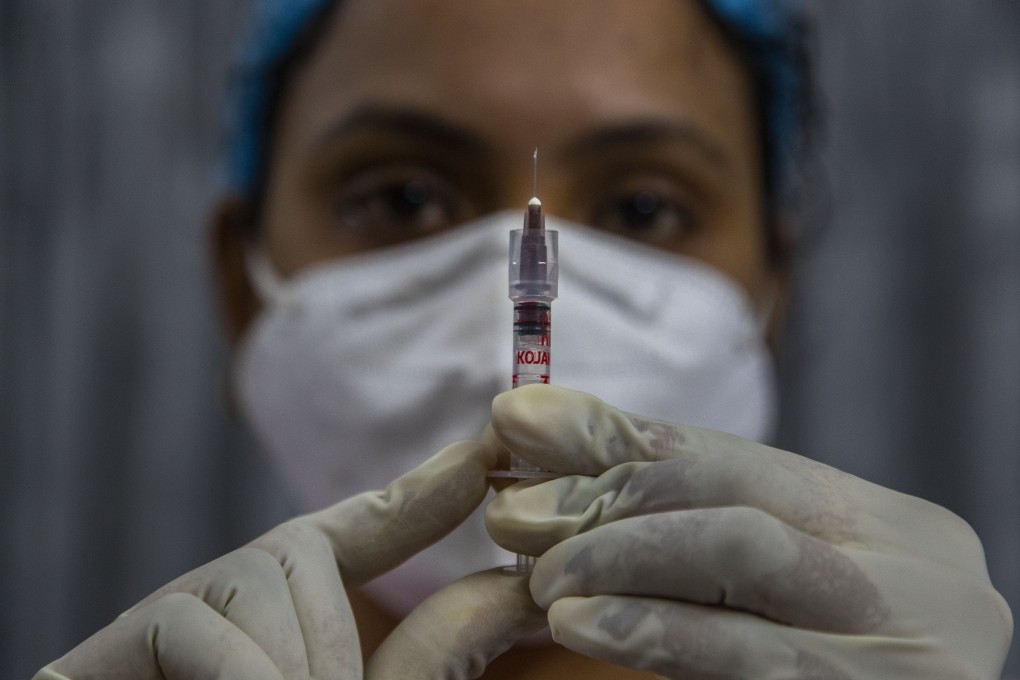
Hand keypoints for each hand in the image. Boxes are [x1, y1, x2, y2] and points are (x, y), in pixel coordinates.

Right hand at [35, 441, 544, 679]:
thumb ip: (434, 654)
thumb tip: (519, 590)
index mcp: (300, 619)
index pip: (364, 531)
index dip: (424, 491)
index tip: (488, 453)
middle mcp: (235, 604)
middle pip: (302, 555)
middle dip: (332, 643)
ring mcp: (168, 619)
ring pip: (258, 580)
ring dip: (292, 668)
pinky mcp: (109, 645)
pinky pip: (194, 623)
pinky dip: (240, 674)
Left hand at [485, 385, 1012, 679]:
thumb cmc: (839, 668)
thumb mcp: (782, 589)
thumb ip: (697, 527)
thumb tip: (557, 461)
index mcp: (883, 522)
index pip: (732, 455)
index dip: (614, 433)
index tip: (520, 418)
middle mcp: (906, 562)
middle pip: (733, 491)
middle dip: (607, 490)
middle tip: (514, 510)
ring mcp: (899, 632)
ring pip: (739, 549)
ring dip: (618, 552)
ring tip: (541, 575)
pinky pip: (746, 652)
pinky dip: (653, 629)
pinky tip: (582, 625)